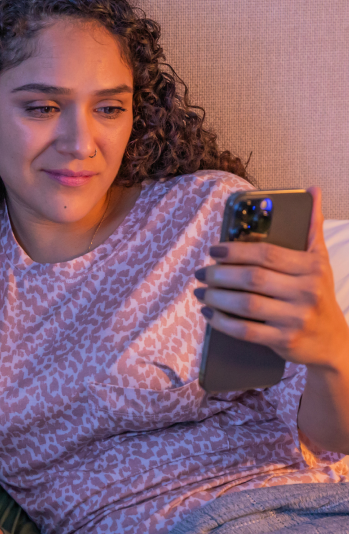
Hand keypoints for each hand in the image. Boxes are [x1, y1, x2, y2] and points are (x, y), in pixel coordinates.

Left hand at [194, 187, 348, 368]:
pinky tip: (208, 314)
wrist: (333, 341)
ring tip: (200, 292)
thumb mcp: (320, 260)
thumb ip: (313, 227)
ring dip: (216, 298)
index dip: (236, 250)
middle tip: (201, 272)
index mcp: (311, 267)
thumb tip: (311, 191)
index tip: (214, 249)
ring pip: (247, 305)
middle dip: (220, 274)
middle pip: (253, 279)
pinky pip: (246, 331)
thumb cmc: (319, 295)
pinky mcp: (285, 341)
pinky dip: (222, 323)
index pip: (267, 254)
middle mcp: (306, 291)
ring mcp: (296, 318)